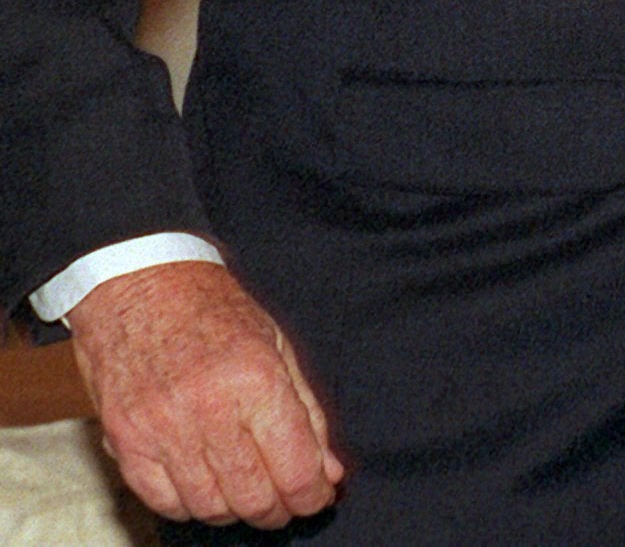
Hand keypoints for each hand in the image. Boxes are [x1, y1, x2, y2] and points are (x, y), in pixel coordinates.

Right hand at [66, 261, 342, 527]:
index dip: (312, 495)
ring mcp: (161, 429)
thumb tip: (329, 473)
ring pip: (209, 508)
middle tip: (286, 499)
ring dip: (235, 509)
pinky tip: (206, 482)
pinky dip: (190, 505)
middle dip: (277, 508)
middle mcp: (208, 408)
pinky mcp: (125, 442)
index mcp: (255, 378)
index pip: (294, 467)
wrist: (139, 284)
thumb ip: (307, 413)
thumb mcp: (277, 344)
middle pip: (252, 497)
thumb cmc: (212, 308)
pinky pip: (164, 502)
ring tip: (247, 488)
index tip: (317, 496)